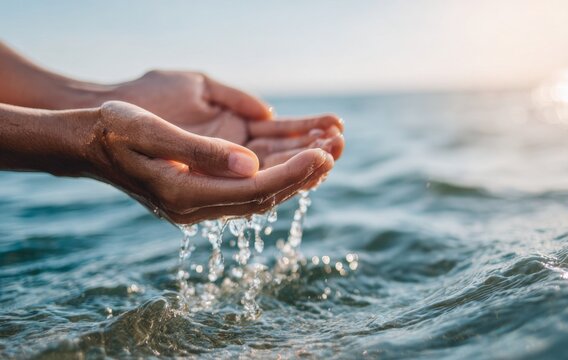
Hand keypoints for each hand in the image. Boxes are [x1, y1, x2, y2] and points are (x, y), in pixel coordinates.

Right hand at [87, 101, 335, 222]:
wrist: (86, 144)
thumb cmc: (114, 130)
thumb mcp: (153, 133)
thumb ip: (202, 151)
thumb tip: (251, 166)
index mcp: (185, 195)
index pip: (252, 190)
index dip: (290, 174)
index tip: (320, 155)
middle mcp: (195, 208)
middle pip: (262, 198)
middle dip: (301, 176)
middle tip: (334, 152)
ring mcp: (197, 206)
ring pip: (257, 196)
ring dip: (292, 177)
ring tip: (326, 154)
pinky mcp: (199, 195)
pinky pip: (245, 191)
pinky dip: (274, 176)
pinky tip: (294, 163)